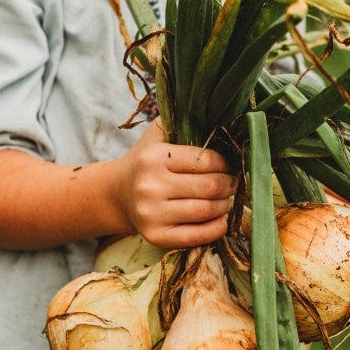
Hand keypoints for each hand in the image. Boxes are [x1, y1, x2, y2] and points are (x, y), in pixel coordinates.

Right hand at [111, 121, 237, 248]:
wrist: (118, 194)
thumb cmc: (147, 161)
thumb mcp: (157, 134)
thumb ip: (181, 117)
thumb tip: (219, 113)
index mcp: (154, 158)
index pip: (205, 159)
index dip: (225, 162)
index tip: (229, 164)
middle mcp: (150, 186)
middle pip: (209, 186)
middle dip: (229, 184)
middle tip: (232, 183)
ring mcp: (152, 214)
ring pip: (206, 210)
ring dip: (225, 205)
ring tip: (227, 199)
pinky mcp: (156, 236)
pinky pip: (197, 236)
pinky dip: (217, 228)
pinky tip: (222, 219)